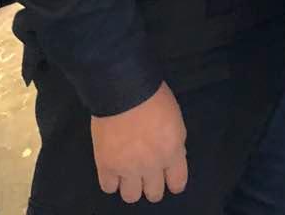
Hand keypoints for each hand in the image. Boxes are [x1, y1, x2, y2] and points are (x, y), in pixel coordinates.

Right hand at [91, 82, 187, 203]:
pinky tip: (113, 170)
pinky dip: (111, 181)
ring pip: (131, 196)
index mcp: (172, 151)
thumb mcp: (175, 119)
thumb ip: (175, 142)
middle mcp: (152, 165)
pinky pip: (108, 187)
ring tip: (128, 174)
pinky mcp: (106, 165)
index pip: (177, 183)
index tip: (169, 180)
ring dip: (131, 186)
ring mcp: (128, 168)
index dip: (173, 183)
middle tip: (146, 174)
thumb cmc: (153, 96)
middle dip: (152, 185)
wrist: (124, 88)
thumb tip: (172, 157)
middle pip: (154, 194)